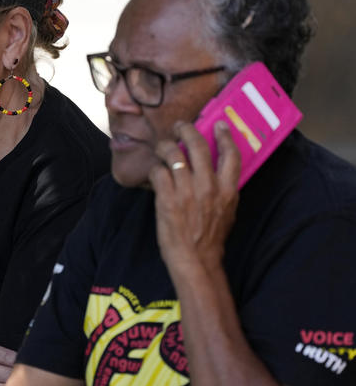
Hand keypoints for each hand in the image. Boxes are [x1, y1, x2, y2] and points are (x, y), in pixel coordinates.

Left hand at [149, 121, 240, 273]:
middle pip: (198, 146)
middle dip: (187, 130)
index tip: (220, 125)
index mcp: (227, 190)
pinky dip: (154, 168)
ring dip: (165, 145)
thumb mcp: (228, 211)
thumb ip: (225, 190)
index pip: (231, 154)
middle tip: (181, 126)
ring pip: (173, 154)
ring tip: (162, 145)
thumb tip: (220, 172)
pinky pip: (158, 171)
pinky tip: (154, 171)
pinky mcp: (167, 199)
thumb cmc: (211, 239)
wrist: (196, 260)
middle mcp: (208, 187)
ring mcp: (187, 192)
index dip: (225, 136)